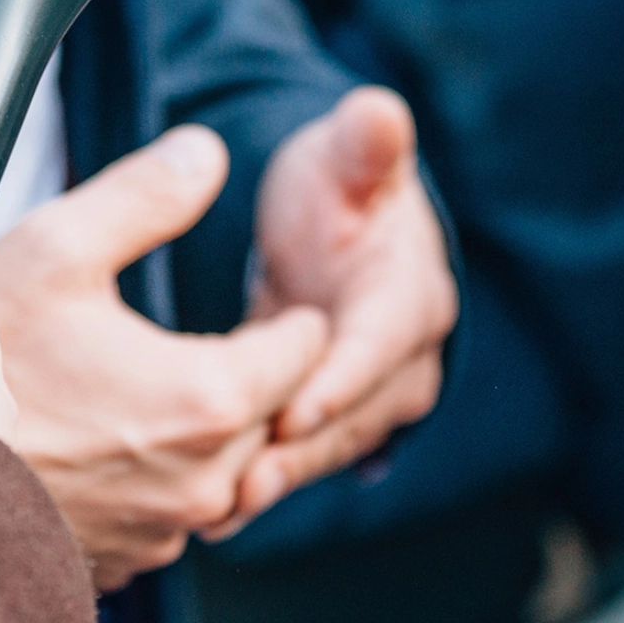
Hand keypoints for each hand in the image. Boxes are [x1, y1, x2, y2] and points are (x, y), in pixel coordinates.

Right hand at [0, 128, 331, 588]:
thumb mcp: (57, 248)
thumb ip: (146, 194)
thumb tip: (206, 153)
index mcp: (209, 397)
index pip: (310, 348)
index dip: (290, 314)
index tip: (264, 300)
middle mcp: (203, 478)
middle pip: (276, 408)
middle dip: (255, 370)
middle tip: (213, 334)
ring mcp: (165, 527)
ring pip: (230, 463)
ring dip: (211, 425)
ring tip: (162, 379)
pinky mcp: (128, 557)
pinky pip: (177, 506)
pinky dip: (165, 471)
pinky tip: (120, 433)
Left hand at [222, 86, 456, 534]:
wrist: (335, 219)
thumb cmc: (341, 181)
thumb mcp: (346, 155)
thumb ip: (366, 141)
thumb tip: (379, 111)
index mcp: (412, 292)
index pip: (383, 341)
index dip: (343, 376)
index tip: (295, 405)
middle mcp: (404, 355)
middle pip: (359, 413)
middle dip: (304, 448)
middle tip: (245, 481)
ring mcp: (372, 393)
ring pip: (330, 445)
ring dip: (280, 475)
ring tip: (223, 508)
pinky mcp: (333, 416)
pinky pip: (301, 452)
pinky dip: (263, 477)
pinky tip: (211, 511)